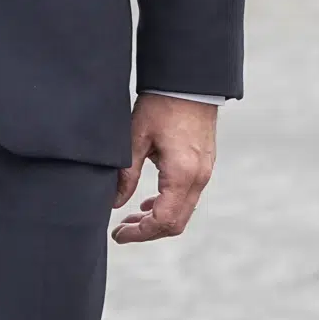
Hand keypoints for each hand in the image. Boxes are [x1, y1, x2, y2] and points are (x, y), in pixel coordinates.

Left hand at [111, 93, 217, 242]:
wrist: (189, 85)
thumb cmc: (160, 106)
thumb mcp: (135, 138)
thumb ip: (126, 174)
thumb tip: (114, 203)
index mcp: (182, 174)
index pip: (163, 220)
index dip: (140, 233)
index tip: (117, 234)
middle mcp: (198, 178)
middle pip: (176, 223)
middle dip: (147, 232)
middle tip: (120, 231)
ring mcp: (204, 173)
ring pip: (183, 212)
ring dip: (157, 220)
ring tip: (129, 219)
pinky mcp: (203, 167)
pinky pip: (188, 197)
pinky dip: (168, 206)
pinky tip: (148, 203)